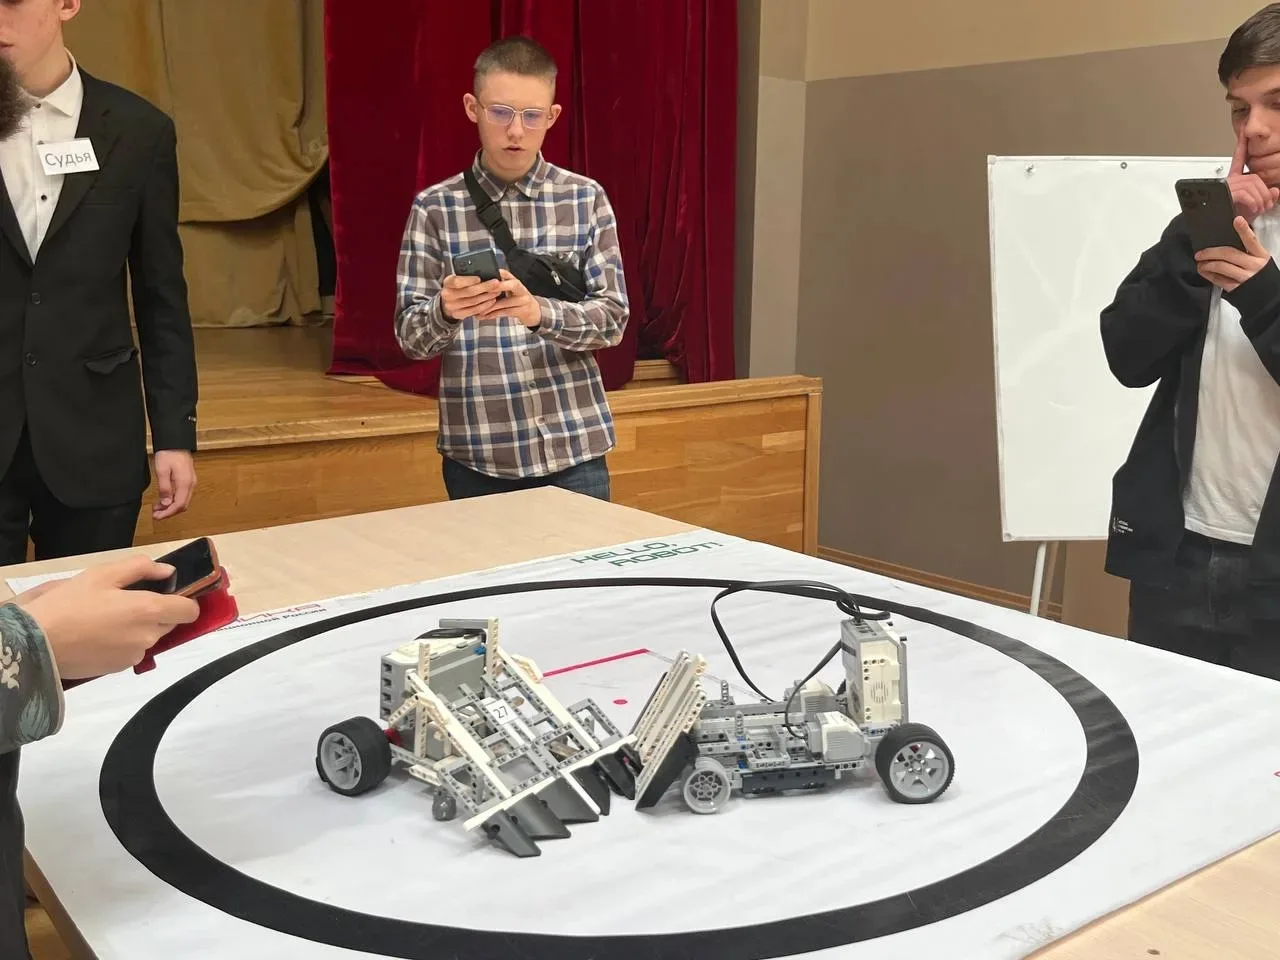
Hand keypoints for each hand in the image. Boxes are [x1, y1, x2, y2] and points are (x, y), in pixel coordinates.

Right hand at [17, 555, 199, 679]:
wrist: (37, 642)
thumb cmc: (69, 604)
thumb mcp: (102, 574)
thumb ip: (141, 568)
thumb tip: (168, 571)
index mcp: (149, 610)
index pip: (189, 611)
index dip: (183, 600)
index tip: (166, 593)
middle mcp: (148, 636)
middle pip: (168, 622)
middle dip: (155, 612)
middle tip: (124, 601)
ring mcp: (135, 655)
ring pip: (149, 637)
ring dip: (138, 627)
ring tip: (106, 618)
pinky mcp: (119, 668)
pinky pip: (132, 650)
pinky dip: (123, 642)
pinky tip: (99, 634)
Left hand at [153, 450, 194, 519]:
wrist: (176, 441)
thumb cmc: (168, 453)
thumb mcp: (162, 471)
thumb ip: (165, 488)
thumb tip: (166, 504)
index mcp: (185, 483)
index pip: (179, 505)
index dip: (167, 513)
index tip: (156, 517)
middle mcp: (190, 484)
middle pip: (182, 505)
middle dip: (169, 512)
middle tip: (155, 514)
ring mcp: (190, 482)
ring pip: (182, 501)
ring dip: (170, 506)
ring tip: (157, 507)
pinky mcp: (188, 480)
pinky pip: (182, 495)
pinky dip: (173, 500)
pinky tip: (164, 499)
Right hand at [440, 274, 500, 319]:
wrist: (449, 301)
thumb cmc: (458, 287)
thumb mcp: (459, 278)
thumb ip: (469, 275)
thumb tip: (487, 273)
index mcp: (447, 282)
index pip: (457, 281)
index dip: (469, 280)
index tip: (480, 278)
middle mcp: (447, 295)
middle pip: (468, 292)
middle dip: (484, 287)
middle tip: (496, 283)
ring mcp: (452, 306)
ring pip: (473, 301)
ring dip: (487, 296)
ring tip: (496, 292)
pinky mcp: (458, 314)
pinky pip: (474, 310)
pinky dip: (485, 306)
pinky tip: (492, 301)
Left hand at [475, 270, 541, 328]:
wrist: (532, 311)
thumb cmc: (517, 299)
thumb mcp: (511, 289)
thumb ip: (499, 285)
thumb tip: (481, 283)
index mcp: (515, 281)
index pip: (507, 273)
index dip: (499, 273)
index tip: (488, 273)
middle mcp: (521, 289)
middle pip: (512, 285)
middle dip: (499, 286)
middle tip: (485, 289)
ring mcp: (523, 300)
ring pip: (505, 302)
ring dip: (490, 306)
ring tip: (479, 309)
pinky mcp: (521, 311)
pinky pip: (505, 312)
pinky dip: (493, 314)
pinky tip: (485, 315)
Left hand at [1195, 216, 1271, 290]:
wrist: (1267, 296)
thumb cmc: (1261, 275)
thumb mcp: (1260, 260)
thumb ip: (1248, 251)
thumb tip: (1230, 239)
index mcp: (1261, 255)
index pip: (1252, 240)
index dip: (1244, 230)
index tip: (1236, 220)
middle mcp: (1253, 265)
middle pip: (1229, 254)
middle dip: (1211, 252)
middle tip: (1200, 253)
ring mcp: (1245, 278)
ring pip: (1221, 267)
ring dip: (1207, 264)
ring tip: (1200, 262)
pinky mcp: (1236, 288)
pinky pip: (1218, 280)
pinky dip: (1209, 275)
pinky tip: (1204, 271)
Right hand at [1228, 129, 1279, 220]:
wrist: (1218, 231)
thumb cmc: (1230, 219)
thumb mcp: (1253, 208)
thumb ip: (1265, 198)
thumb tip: (1275, 191)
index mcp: (1232, 182)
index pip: (1238, 160)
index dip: (1241, 146)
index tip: (1243, 133)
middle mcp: (1228, 182)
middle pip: (1254, 177)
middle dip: (1264, 192)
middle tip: (1266, 204)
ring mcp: (1225, 188)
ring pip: (1251, 185)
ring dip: (1260, 199)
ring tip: (1259, 209)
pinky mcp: (1225, 195)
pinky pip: (1245, 194)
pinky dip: (1253, 202)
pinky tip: (1253, 209)